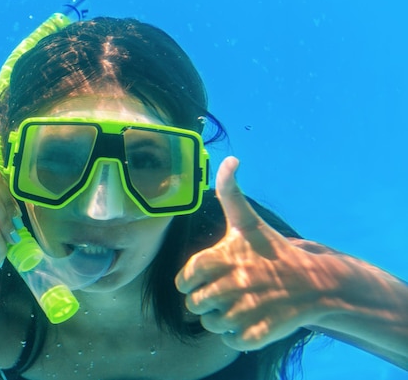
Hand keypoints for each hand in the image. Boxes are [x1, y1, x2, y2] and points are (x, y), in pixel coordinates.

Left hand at [175, 157, 330, 350]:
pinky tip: (250, 320)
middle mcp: (232, 284)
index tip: (206, 277)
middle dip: (205, 301)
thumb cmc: (272, 251)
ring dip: (220, 319)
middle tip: (225, 292)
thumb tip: (230, 159)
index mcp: (223, 257)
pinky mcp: (260, 333)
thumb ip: (230, 191)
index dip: (191, 281)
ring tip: (238, 305)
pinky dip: (237, 335)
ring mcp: (247, 310)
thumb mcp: (248, 220)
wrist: (316, 282)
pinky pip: (231, 341)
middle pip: (194, 305)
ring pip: (210, 324)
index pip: (184, 279)